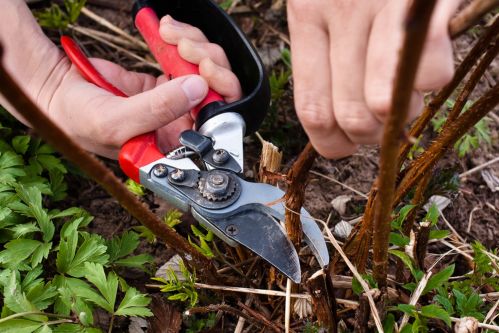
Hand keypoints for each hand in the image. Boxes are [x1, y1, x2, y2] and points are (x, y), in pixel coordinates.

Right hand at [41, 17, 240, 158]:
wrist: (54, 90)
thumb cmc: (79, 120)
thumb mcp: (117, 122)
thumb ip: (159, 109)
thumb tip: (198, 89)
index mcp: (173, 147)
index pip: (214, 126)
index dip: (220, 98)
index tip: (207, 72)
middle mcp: (177, 125)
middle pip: (216, 94)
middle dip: (208, 64)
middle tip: (188, 47)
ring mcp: (172, 101)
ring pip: (204, 72)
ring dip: (194, 47)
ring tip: (170, 34)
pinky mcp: (163, 81)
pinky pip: (185, 58)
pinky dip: (181, 41)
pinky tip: (167, 31)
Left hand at [287, 0, 460, 157]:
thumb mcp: (322, 2)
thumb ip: (325, 56)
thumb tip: (341, 122)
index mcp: (307, 15)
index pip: (311, 109)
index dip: (331, 143)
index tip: (344, 145)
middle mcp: (341, 13)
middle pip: (351, 116)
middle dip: (371, 136)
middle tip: (381, 123)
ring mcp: (384, 8)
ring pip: (390, 104)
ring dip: (403, 112)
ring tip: (402, 89)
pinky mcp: (424, 5)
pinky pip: (431, 73)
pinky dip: (431, 79)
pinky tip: (425, 57)